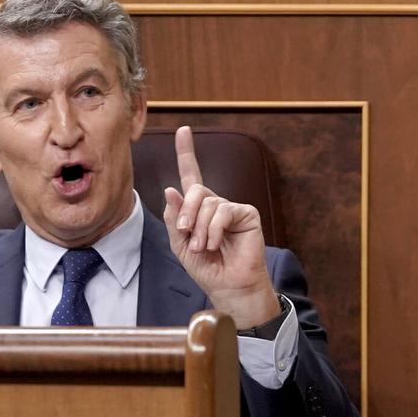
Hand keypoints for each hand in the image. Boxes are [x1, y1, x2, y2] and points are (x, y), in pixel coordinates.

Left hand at [162, 126, 279, 328]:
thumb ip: (175, 219)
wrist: (227, 286)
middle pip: (194, 189)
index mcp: (197, 208)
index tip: (183, 130)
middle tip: (187, 234)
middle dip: (186, 212)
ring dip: (200, 228)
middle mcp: (214, 203)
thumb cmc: (206, 267)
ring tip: (204, 247)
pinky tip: (215, 243)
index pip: (191, 175)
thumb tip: (171, 190)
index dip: (186, 152)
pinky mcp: (246, 213)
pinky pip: (223, 211)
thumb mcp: (180, 245)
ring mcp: (231, 207)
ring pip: (207, 202)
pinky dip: (214, 229)